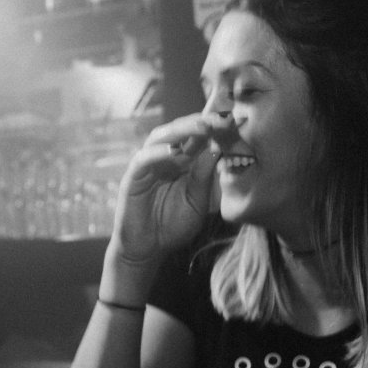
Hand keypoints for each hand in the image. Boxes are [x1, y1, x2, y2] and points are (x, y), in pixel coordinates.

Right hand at [112, 111, 229, 266]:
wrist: (148, 250)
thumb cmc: (172, 226)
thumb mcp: (196, 201)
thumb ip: (203, 177)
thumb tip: (217, 149)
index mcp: (182, 161)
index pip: (198, 137)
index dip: (214, 128)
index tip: (234, 121)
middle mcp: (164, 158)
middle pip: (180, 130)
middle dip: (201, 122)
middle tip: (221, 118)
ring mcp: (147, 165)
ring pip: (161, 137)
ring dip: (181, 130)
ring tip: (202, 127)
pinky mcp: (133, 177)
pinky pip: (143, 159)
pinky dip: (157, 153)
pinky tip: (174, 151)